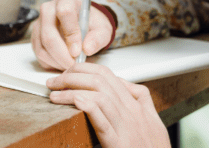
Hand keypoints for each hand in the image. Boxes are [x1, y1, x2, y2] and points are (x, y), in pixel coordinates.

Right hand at [31, 0, 113, 69]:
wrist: (83, 24)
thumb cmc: (92, 24)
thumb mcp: (102, 29)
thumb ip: (98, 38)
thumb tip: (87, 49)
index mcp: (66, 0)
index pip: (64, 13)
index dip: (71, 34)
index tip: (78, 51)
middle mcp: (48, 9)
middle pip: (49, 35)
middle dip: (62, 55)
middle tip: (74, 64)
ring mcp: (39, 23)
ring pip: (42, 47)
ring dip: (57, 61)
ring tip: (70, 64)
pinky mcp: (35, 37)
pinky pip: (39, 54)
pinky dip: (51, 63)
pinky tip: (63, 62)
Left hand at [47, 62, 170, 147]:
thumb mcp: (153, 121)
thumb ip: (142, 100)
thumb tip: (128, 85)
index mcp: (136, 106)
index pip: (108, 75)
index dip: (85, 69)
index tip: (69, 73)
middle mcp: (132, 112)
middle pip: (100, 82)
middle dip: (73, 76)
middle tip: (55, 82)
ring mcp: (126, 128)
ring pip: (100, 97)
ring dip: (72, 91)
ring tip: (55, 94)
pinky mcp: (120, 145)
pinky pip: (104, 124)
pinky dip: (89, 108)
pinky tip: (75, 102)